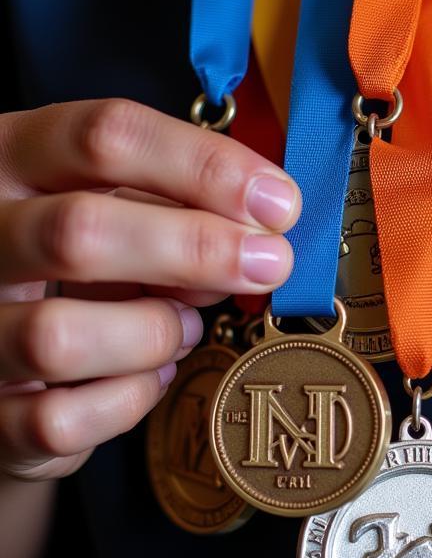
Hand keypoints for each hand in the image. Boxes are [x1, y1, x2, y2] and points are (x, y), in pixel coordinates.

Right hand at [0, 99, 298, 481]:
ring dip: (151, 334)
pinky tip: (144, 378)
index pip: (101, 136)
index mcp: (10, 160)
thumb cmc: (73, 270)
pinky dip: (125, 400)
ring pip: (58, 337)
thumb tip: (250, 241)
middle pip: (77, 231)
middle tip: (270, 263)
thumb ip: (174, 213)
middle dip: (196, 248)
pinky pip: (57, 421)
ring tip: (183, 328)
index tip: (277, 201)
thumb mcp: (117, 213)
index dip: (203, 165)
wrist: (2, 364)